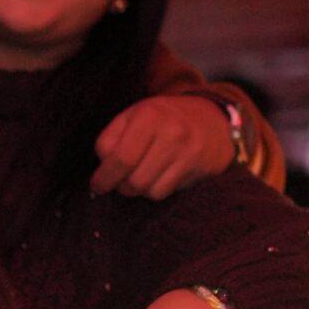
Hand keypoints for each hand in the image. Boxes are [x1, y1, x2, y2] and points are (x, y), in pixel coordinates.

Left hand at [91, 96, 233, 198]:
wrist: (211, 118)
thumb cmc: (162, 119)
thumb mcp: (132, 116)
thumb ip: (111, 139)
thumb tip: (102, 169)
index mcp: (149, 115)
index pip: (120, 158)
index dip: (104, 177)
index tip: (97, 184)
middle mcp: (172, 133)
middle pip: (134, 180)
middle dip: (120, 185)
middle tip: (119, 180)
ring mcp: (188, 152)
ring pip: (149, 191)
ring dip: (137, 189)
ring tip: (139, 175)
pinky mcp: (199, 167)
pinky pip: (165, 193)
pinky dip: (155, 189)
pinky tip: (158, 176)